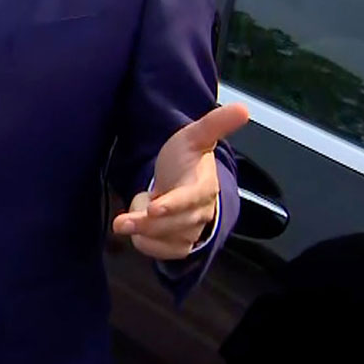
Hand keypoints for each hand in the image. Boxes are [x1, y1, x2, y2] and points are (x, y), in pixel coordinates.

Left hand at [112, 103, 246, 259]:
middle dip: (146, 224)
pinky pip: (165, 254)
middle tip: (120, 222)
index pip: (189, 200)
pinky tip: (137, 233)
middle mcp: (201, 212)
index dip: (173, 205)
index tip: (153, 208)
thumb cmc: (185, 158)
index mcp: (203, 187)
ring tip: (129, 218)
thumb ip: (215, 124)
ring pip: (167, 241)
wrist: (180, 178)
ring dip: (144, 233)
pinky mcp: (181, 244)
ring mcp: (191, 230)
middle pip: (174, 224)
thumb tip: (243, 109)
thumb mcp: (194, 136)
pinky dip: (149, 247)